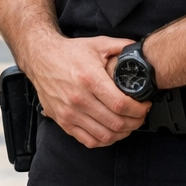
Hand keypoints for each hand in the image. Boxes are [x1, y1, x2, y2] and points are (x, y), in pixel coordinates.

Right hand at [24, 36, 149, 148]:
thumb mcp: (97, 44)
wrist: (41, 57)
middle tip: (140, 115)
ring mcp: (70, 112)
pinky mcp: (63, 121)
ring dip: (123, 133)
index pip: (120, 104)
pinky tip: (111, 132)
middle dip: (135, 122)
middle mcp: (79, 98)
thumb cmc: (69, 52)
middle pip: (116, 122)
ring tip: (129, 124)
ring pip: (105, 135)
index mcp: (89, 79)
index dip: (138, 109)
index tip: (144, 105)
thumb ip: (121, 46)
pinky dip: (104, 141)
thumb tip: (140, 51)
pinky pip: (88, 141)